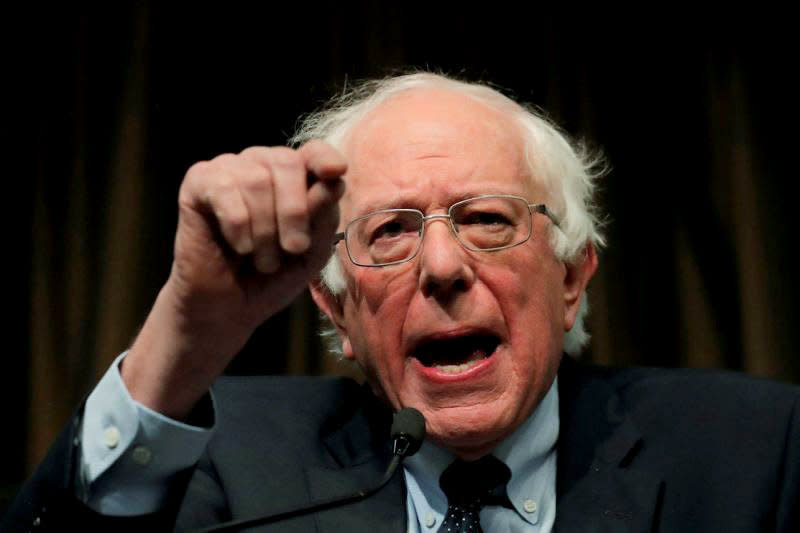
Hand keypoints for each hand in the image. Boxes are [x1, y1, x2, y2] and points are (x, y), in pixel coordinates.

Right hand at [121, 141, 346, 418]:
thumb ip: (323, 216)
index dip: (324, 157)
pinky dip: (238, 225)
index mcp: (294, 177)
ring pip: (256, 179)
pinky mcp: (198, 182)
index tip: (336, 171)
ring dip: (265, 230)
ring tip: (261, 258)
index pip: (314, 151)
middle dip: (294, 212)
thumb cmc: (272, 277)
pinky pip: (225, 190)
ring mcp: (228, 169)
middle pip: (286, 162)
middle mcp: (261, 164)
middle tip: (293, 249)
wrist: (228, 308)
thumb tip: (333, 180)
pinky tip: (238, 246)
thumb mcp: (311, 252)